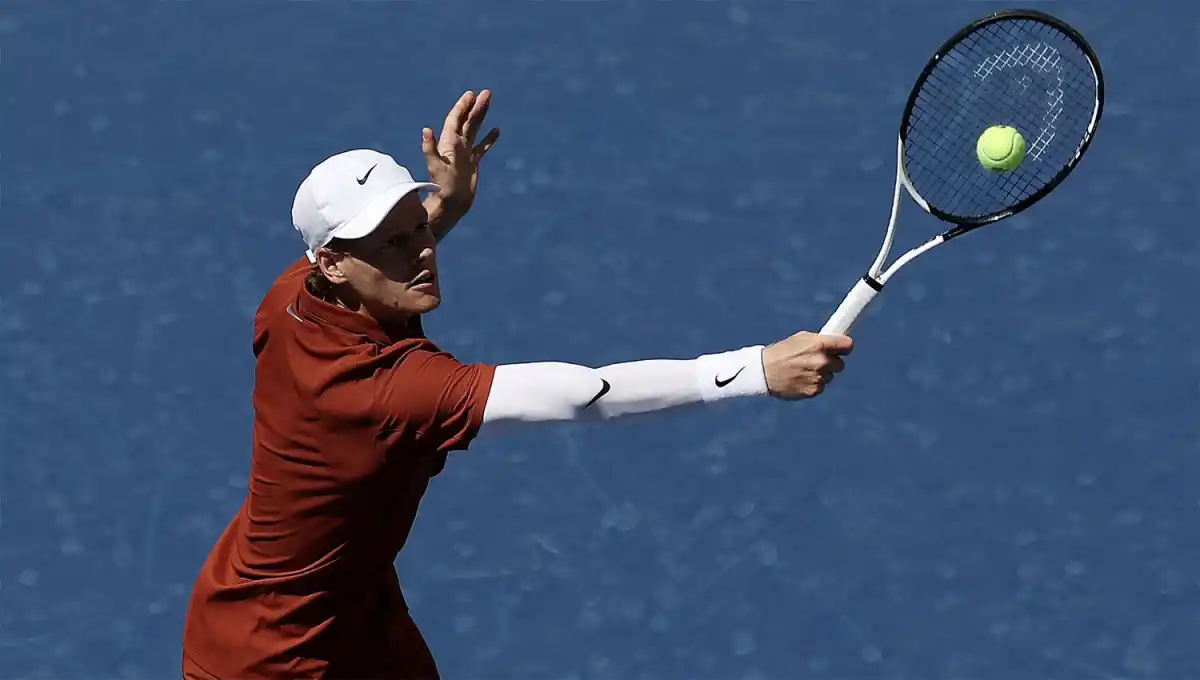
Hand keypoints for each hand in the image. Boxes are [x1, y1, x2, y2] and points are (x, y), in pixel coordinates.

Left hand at [422, 90, 500, 217]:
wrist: (450, 204)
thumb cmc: (442, 187)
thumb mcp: (435, 167)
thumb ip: (430, 148)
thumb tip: (426, 130)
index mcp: (448, 143)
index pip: (456, 120)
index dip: (462, 106)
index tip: (471, 94)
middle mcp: (457, 146)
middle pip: (467, 121)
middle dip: (476, 106)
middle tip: (487, 93)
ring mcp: (465, 153)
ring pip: (475, 130)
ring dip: (482, 116)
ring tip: (489, 102)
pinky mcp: (473, 163)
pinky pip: (482, 147)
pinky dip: (489, 139)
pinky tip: (496, 131)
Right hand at [761, 331, 853, 399]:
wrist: (763, 372)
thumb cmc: (781, 352)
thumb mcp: (800, 339)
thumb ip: (820, 341)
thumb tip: (836, 343)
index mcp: (819, 345)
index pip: (848, 345)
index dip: (845, 347)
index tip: (842, 349)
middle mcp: (822, 361)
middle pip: (840, 364)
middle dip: (831, 362)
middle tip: (817, 361)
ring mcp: (819, 378)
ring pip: (830, 376)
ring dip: (821, 374)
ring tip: (803, 371)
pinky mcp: (814, 391)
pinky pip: (821, 387)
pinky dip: (813, 384)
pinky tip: (800, 379)